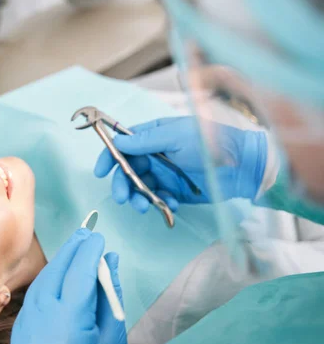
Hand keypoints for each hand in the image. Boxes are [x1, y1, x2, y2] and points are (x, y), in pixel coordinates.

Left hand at [11, 229, 127, 343]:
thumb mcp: (113, 336)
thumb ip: (110, 294)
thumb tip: (110, 261)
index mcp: (69, 320)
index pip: (79, 271)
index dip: (89, 250)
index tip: (99, 237)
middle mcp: (41, 318)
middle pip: (56, 271)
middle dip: (71, 249)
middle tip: (85, 233)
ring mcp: (25, 325)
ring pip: (41, 282)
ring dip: (57, 263)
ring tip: (74, 249)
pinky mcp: (19, 332)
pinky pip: (33, 298)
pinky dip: (47, 282)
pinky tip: (58, 277)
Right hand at [94, 116, 267, 212]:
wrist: (242, 166)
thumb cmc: (209, 143)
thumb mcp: (176, 136)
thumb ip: (146, 141)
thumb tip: (118, 142)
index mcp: (154, 136)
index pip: (123, 145)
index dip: (109, 156)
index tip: (100, 171)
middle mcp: (156, 155)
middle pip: (127, 170)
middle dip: (122, 185)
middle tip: (122, 198)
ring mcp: (165, 174)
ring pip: (140, 188)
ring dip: (139, 198)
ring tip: (145, 207)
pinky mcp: (175, 191)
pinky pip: (159, 199)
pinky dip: (161, 204)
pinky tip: (172, 205)